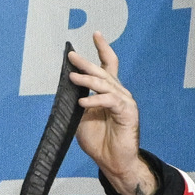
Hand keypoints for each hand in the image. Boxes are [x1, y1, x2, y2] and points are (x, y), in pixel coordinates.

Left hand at [67, 32, 155, 194]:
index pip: (108, 65)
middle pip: (103, 72)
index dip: (102, 49)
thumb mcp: (81, 118)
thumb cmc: (98, 140)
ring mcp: (124, 103)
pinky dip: (96, 101)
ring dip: (87, 80)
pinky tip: (83, 102)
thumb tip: (66, 88)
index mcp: (108, 93)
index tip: (96, 34)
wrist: (112, 161)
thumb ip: (76, 101)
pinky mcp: (128, 114)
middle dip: (86, 63)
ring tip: (72, 77)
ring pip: (105, 85)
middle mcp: (118, 94)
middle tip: (72, 55)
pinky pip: (111, 102)